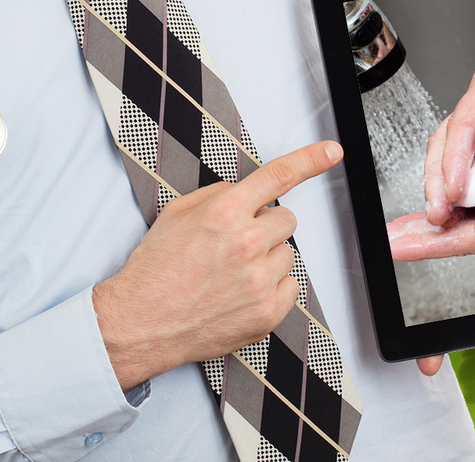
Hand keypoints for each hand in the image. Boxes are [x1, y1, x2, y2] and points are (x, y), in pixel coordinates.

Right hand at [93, 141, 342, 390]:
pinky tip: (240, 293)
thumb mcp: (176, 215)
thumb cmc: (155, 270)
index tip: (332, 152)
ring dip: (266, 259)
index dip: (310, 159)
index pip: (278, 176)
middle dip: (266, 226)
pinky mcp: (268, 311)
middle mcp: (247, 244)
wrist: (142, 323)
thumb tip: (244, 193)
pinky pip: (290, 286)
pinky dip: (271, 288)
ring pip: (287, 254)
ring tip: (230, 274)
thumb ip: (217, 196)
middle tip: (236, 244)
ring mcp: (260, 280)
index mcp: (225, 213)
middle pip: (286, 219)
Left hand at [394, 122, 474, 259]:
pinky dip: (450, 201)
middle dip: (422, 240)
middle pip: (458, 234)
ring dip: (431, 224)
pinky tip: (436, 205)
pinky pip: (474, 197)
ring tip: (401, 230)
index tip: (399, 247)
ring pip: (464, 218)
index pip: (468, 240)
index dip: (431, 244)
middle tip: (390, 242)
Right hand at [424, 16, 474, 227]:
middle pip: (446, 137)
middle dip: (437, 177)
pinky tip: (458, 196)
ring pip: (450, 145)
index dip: (454, 159)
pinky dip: (459, 174)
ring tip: (443, 211)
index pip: (465, 122)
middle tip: (439, 210)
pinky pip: (467, 149)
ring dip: (443, 179)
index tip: (454, 189)